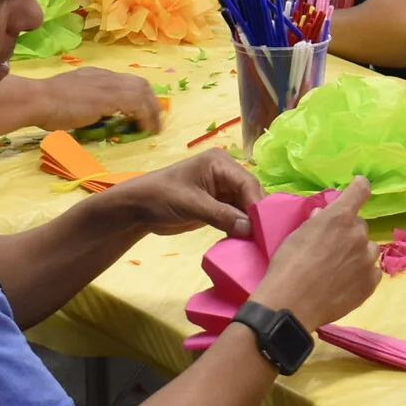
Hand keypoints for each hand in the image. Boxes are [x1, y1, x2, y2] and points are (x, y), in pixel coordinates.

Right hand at [25, 67, 161, 133]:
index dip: (138, 95)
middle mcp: (106, 76)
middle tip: (154, 119)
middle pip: (140, 83)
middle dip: (151, 101)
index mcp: (95, 75)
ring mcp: (109, 84)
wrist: (39, 100)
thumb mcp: (70, 99)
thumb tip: (90, 116)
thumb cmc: (45, 105)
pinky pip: (138, 104)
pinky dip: (146, 116)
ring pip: (143, 91)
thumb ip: (84, 103)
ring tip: (153, 127)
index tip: (142, 110)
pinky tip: (145, 128)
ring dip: (152, 111)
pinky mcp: (111, 97)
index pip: (125, 81)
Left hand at [96, 151, 264, 237]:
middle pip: (251, 194)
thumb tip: (249, 229)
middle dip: (258, 215)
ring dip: (251, 224)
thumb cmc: (161, 197)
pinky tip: (248, 242)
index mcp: (221, 163)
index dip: (258, 205)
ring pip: (246, 207)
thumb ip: (221, 215)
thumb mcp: (191, 204)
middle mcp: (226, 173)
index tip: (265, 228)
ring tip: (261, 243)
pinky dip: (241, 228)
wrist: (137, 208)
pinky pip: (237, 216)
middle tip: (267, 239)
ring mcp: (223, 190)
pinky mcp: (218, 206)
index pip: (248, 182)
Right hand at [253, 178, 379, 331]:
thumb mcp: (296, 235)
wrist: (290, 304)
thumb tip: (322, 216)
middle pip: (359, 225)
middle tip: (331, 248)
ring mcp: (367, 260)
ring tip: (338, 270)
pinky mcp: (370, 283)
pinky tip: (345, 284)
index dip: (359, 186)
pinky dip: (362, 274)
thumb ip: (315, 223)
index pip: (360, 190)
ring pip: (368, 249)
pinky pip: (372, 271)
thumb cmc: (287, 266)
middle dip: (348, 232)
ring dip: (357, 254)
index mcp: (339, 217)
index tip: (359, 186)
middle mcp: (358, 234)